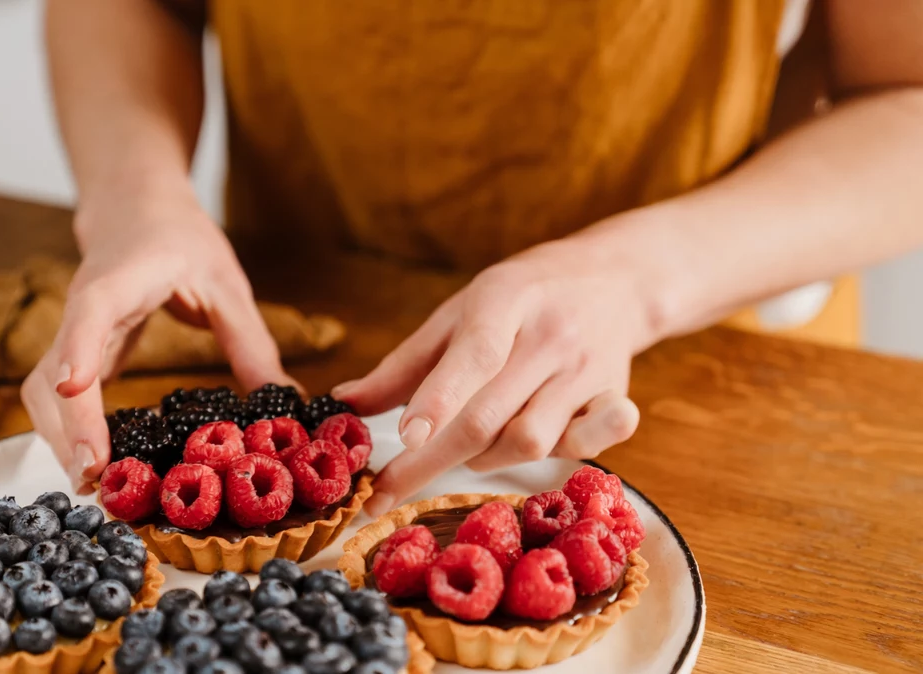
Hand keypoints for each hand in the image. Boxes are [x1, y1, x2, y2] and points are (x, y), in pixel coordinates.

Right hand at [21, 182, 290, 492]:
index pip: (90, 311)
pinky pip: (57, 400)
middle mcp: (82, 308)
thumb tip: (289, 402)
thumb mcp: (225, 284)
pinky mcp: (72, 353)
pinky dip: (69, 435)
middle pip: (52, 372)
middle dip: (68, 428)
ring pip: (42, 392)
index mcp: (121, 279)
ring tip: (98, 486)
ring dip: (61, 441)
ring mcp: (70, 333)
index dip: (79, 350)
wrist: (134, 209)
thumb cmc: (178, 239)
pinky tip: (97, 466)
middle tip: (97, 477)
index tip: (74, 389)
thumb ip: (251, 343)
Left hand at [333, 240, 653, 515]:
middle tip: (386, 492)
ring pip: (530, 442)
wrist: (615, 279)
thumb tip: (344, 405)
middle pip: (490, 416)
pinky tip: (534, 450)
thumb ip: (405, 364)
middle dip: (431, 462)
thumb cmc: (521, 299)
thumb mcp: (459, 312)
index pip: (474, 355)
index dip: (439, 400)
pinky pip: (588, 446)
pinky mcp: (615, 398)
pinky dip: (557, 459)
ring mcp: (587, 371)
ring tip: (466, 448)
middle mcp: (550, 337)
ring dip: (485, 460)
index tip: (404, 437)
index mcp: (504, 302)